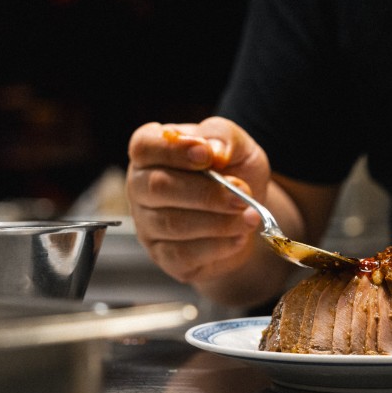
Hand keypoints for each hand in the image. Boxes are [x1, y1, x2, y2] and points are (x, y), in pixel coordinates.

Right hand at [125, 117, 270, 283]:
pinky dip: (217, 246)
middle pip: (157, 187)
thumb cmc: (234, 171)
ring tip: (250, 217)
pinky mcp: (163, 255)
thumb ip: (224, 137)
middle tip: (242, 195)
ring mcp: (147, 223)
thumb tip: (214, 151)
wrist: (247, 212)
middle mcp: (141, 186)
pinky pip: (182, 254)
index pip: (144, 146)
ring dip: (218, 222)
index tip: (207, 156)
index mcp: (152, 150)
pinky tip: (238, 237)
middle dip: (205, 193)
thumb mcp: (238, 145)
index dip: (172, 150)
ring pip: (172, 224)